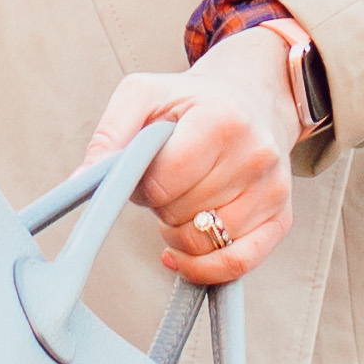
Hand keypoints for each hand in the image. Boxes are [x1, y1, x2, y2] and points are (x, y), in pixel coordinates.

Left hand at [85, 52, 305, 284]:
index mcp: (221, 120)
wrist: (253, 98)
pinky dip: (203, 269)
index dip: (141, 185)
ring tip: (181, 199)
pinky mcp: (282, 218)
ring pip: (203, 243)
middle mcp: (255, 155)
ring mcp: (272, 190)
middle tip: (166, 180)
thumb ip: (109, 134)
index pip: (163, 183)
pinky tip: (181, 253)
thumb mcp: (143, 94)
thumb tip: (81, 182)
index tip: (145, 169)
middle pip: (180, 215)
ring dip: (177, 232)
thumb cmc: (191, 101)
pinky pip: (237, 264)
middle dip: (159, 204)